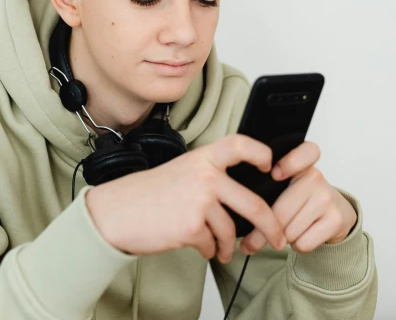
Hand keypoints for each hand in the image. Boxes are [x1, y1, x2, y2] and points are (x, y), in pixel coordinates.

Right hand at [85, 134, 286, 263]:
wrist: (117, 212)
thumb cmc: (148, 193)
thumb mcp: (182, 170)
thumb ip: (210, 175)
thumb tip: (240, 194)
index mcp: (203, 158)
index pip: (239, 145)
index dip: (260, 153)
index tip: (270, 167)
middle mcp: (205, 176)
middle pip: (253, 203)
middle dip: (271, 226)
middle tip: (277, 237)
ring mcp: (200, 201)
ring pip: (232, 230)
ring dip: (229, 245)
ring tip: (223, 250)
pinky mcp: (192, 226)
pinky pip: (213, 244)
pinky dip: (210, 250)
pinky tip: (202, 248)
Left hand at [239, 141, 356, 254]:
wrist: (337, 213)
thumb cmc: (303, 199)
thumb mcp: (288, 186)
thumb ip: (267, 192)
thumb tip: (241, 219)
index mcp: (300, 164)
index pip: (303, 153)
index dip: (289, 163)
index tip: (275, 175)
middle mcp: (315, 177)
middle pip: (281, 210)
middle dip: (262, 232)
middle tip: (251, 241)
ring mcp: (327, 198)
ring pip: (289, 231)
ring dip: (282, 239)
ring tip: (287, 230)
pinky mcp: (335, 220)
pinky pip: (303, 243)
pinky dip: (297, 246)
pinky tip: (301, 236)